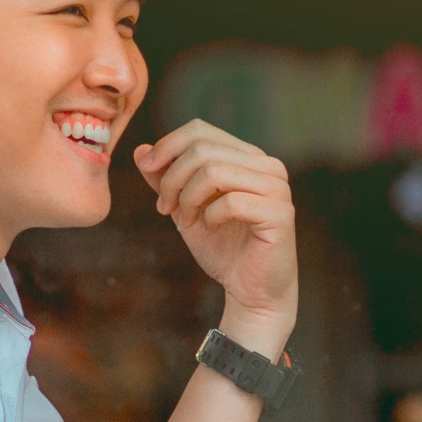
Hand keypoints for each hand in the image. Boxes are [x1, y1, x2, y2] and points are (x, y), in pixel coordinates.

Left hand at [136, 119, 297, 349]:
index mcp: (247, 157)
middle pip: (203, 149)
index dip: (167, 147)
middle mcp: (267, 165)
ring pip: (214, 171)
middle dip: (172, 179)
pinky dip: (209, 216)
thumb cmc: (223, 248)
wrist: (252, 291)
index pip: (200, 130)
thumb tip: (141, 150)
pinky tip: (209, 228)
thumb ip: (165, 179)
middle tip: (165, 208)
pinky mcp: (280, 214)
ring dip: (188, 198)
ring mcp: (277, 188)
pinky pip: (230, 202)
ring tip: (186, 220)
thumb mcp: (185, 208)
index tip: (147, 172)